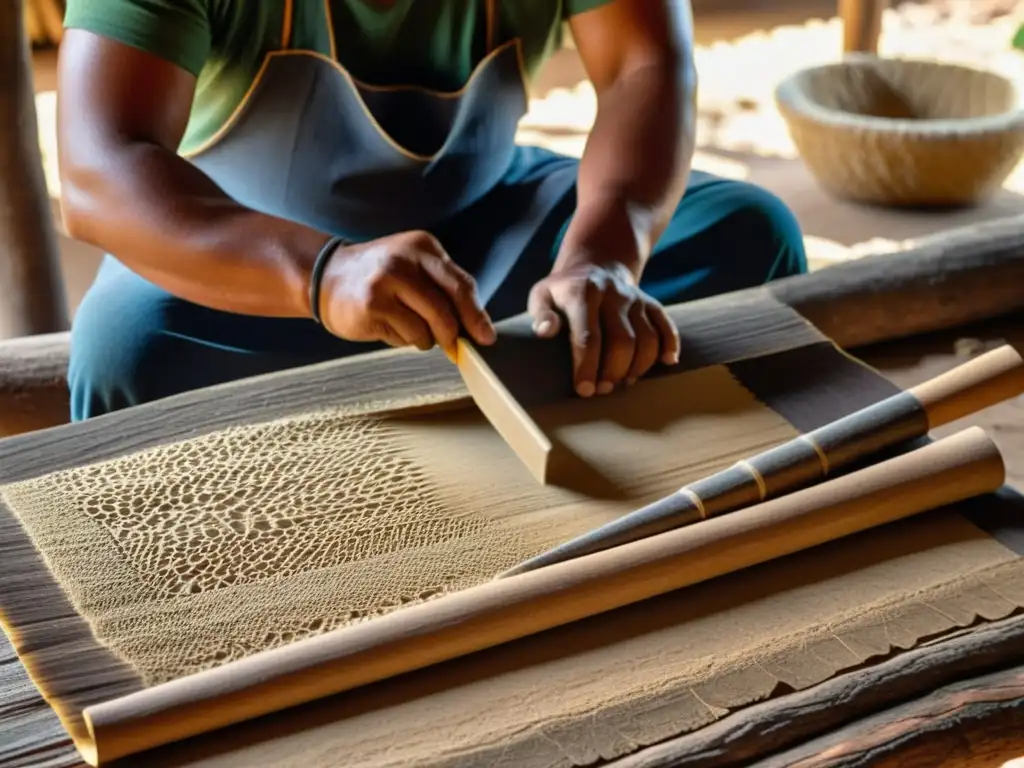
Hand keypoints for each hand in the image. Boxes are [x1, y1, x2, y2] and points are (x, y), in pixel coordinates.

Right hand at [319, 231, 495, 357]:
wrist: (326, 276)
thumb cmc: (380, 279)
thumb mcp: (414, 269)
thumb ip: (444, 289)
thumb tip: (477, 327)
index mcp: (424, 247)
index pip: (462, 285)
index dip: (477, 315)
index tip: (486, 337)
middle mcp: (406, 260)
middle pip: (448, 308)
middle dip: (454, 334)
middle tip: (453, 347)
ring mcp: (387, 281)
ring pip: (429, 326)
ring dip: (426, 338)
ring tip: (407, 326)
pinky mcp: (373, 304)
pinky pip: (408, 335)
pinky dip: (406, 340)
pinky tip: (391, 326)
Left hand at [528, 262, 679, 396]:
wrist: (596, 265)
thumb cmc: (563, 292)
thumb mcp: (542, 295)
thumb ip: (540, 314)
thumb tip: (545, 332)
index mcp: (583, 292)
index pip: (588, 335)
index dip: (586, 366)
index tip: (584, 390)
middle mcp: (613, 293)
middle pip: (622, 340)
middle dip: (613, 371)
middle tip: (602, 391)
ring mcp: (635, 299)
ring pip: (647, 338)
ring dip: (638, 367)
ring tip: (623, 383)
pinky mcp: (651, 304)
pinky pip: (666, 325)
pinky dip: (669, 346)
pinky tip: (666, 363)